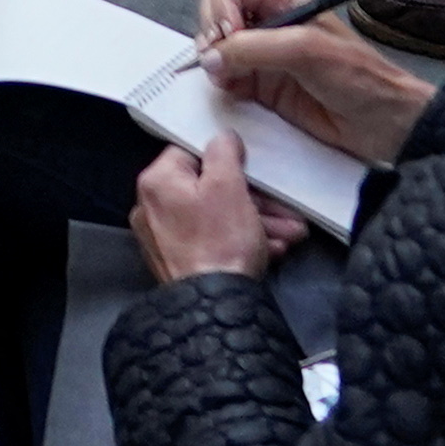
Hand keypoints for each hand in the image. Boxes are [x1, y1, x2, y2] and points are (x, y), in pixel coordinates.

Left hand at [130, 133, 298, 286]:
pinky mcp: (181, 263)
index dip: (226, 160)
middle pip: (209, 190)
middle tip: (286, 211)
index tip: (252, 170)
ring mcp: (165, 239)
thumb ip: (224, 153)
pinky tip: (273, 250)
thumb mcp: (228, 186)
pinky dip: (242, 242)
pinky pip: (213, 241)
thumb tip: (222, 138)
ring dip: (256, 223)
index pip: (190, 153)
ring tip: (291, 234)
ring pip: (216, 219)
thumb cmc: (220, 241)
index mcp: (157, 182)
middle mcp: (153, 208)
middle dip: (254, 201)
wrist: (215, 308)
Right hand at [190, 0, 439, 168]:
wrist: (384, 123)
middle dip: (212, 36)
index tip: (226, 38)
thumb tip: (208, 59)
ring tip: (225, 80)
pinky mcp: (263, 87)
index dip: (219, 9)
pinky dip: (220, 83)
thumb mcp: (306, 50)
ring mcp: (263, 56)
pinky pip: (226, 77)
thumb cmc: (355, 77)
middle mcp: (268, 22)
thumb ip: (254, 48)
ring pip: (217, 48)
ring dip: (213, 62)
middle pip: (216, 14)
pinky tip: (232, 92)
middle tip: (220, 63)